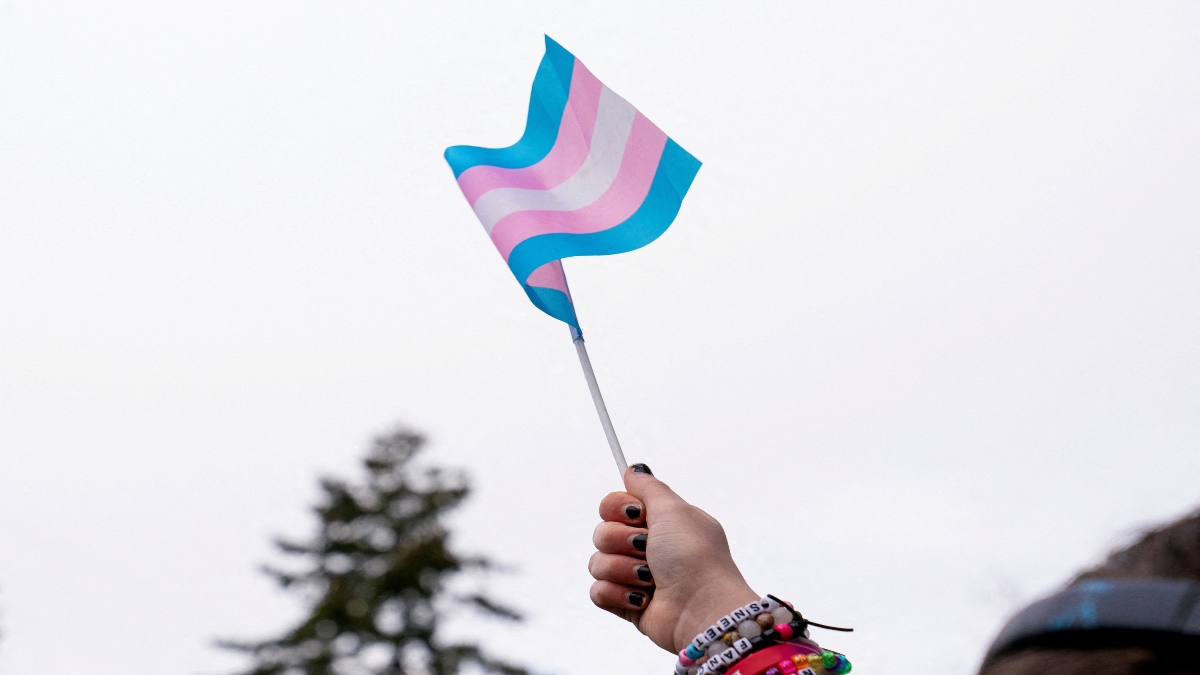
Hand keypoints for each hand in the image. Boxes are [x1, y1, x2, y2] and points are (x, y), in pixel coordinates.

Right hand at [588, 464, 759, 652]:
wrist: (702, 608)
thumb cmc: (695, 558)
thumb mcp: (675, 510)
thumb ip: (649, 487)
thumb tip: (634, 469)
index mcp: (659, 522)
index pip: (614, 504)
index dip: (618, 508)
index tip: (638, 515)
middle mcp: (646, 547)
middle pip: (602, 532)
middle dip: (622, 540)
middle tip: (647, 548)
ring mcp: (635, 576)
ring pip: (598, 562)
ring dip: (623, 569)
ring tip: (649, 578)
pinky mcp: (627, 603)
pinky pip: (599, 591)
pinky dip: (619, 594)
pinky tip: (642, 598)